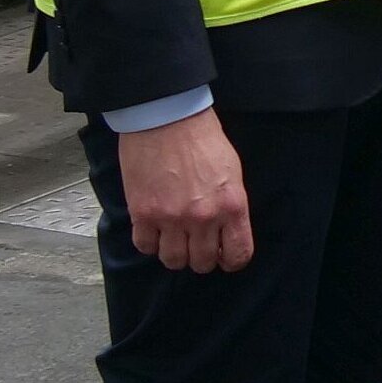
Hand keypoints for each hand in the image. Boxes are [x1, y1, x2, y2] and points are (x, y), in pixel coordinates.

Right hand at [118, 107, 252, 275]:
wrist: (167, 120)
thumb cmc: (202, 140)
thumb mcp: (232, 174)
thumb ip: (230, 206)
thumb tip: (226, 230)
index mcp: (232, 206)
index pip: (238, 253)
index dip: (231, 260)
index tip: (225, 258)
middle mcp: (203, 217)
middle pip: (203, 262)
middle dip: (201, 258)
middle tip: (196, 246)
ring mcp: (171, 218)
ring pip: (173, 260)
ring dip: (174, 254)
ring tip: (174, 240)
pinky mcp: (143, 213)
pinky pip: (145, 246)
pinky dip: (149, 243)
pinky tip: (154, 231)